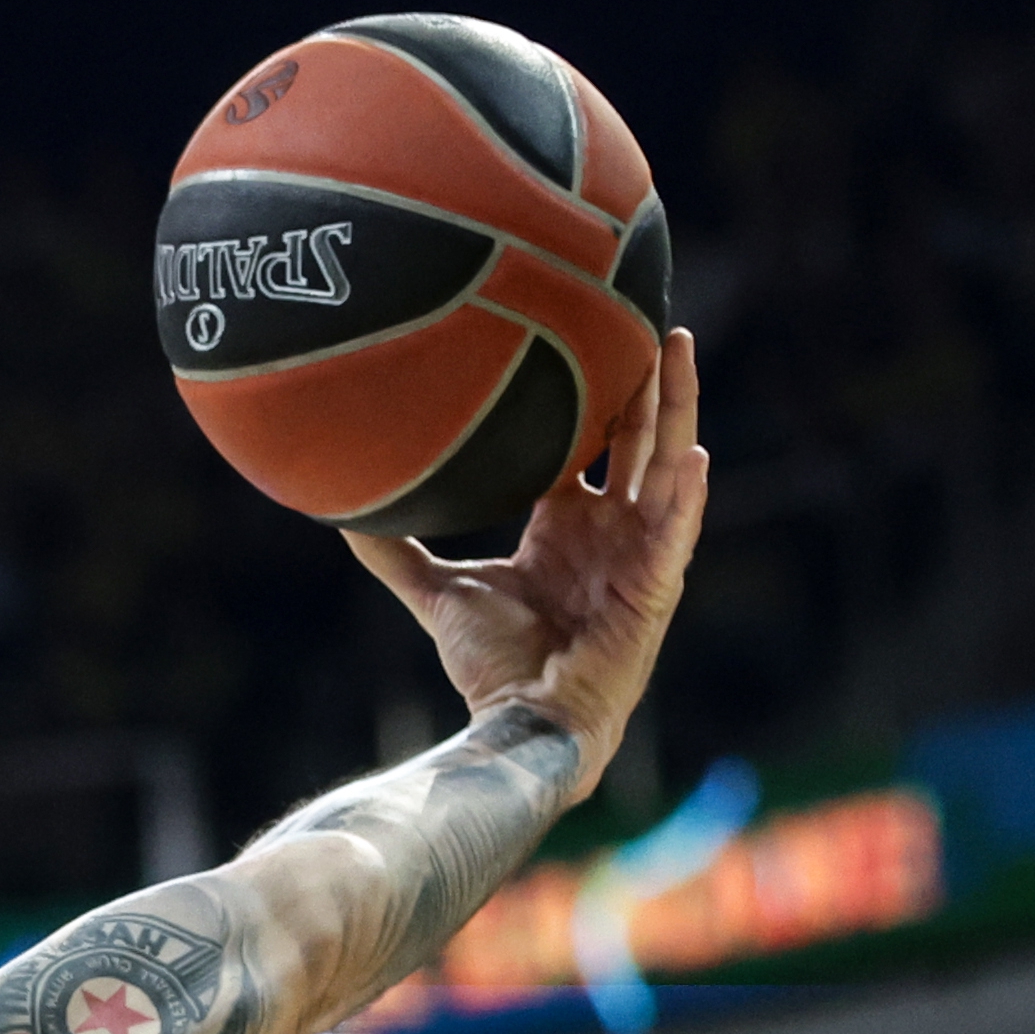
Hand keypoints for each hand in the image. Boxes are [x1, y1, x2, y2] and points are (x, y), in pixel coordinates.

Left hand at [349, 328, 706, 804]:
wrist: (517, 719)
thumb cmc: (489, 664)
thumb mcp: (436, 591)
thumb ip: (394, 551)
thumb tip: (339, 512)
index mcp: (567, 524)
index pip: (588, 443)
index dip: (593, 393)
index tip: (587, 334)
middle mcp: (609, 530)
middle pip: (634, 437)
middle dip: (644, 379)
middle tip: (645, 314)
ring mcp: (639, 554)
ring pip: (664, 465)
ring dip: (675, 408)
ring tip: (677, 350)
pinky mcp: (655, 587)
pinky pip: (676, 533)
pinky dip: (686, 496)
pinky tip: (695, 455)